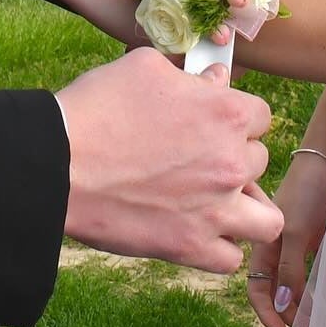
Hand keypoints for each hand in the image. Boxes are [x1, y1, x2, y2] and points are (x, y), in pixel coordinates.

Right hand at [57, 49, 282, 272]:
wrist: (59, 164)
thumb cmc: (98, 107)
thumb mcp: (146, 69)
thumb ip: (190, 74)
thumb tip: (215, 81)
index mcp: (226, 113)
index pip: (261, 115)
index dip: (235, 114)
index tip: (213, 119)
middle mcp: (231, 163)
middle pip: (259, 160)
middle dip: (234, 154)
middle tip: (200, 155)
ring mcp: (215, 210)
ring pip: (266, 220)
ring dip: (247, 207)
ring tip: (220, 200)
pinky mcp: (191, 247)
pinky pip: (231, 258)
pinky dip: (219, 245)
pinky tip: (197, 228)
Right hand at [246, 146, 325, 326]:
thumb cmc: (307, 190)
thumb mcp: (295, 230)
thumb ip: (289, 268)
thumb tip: (284, 305)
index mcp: (264, 247)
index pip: (257, 290)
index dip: (267, 315)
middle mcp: (279, 251)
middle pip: (277, 293)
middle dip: (288, 316)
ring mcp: (299, 249)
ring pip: (297, 288)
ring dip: (305, 307)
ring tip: (321, 324)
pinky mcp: (318, 244)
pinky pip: (315, 275)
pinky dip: (320, 291)